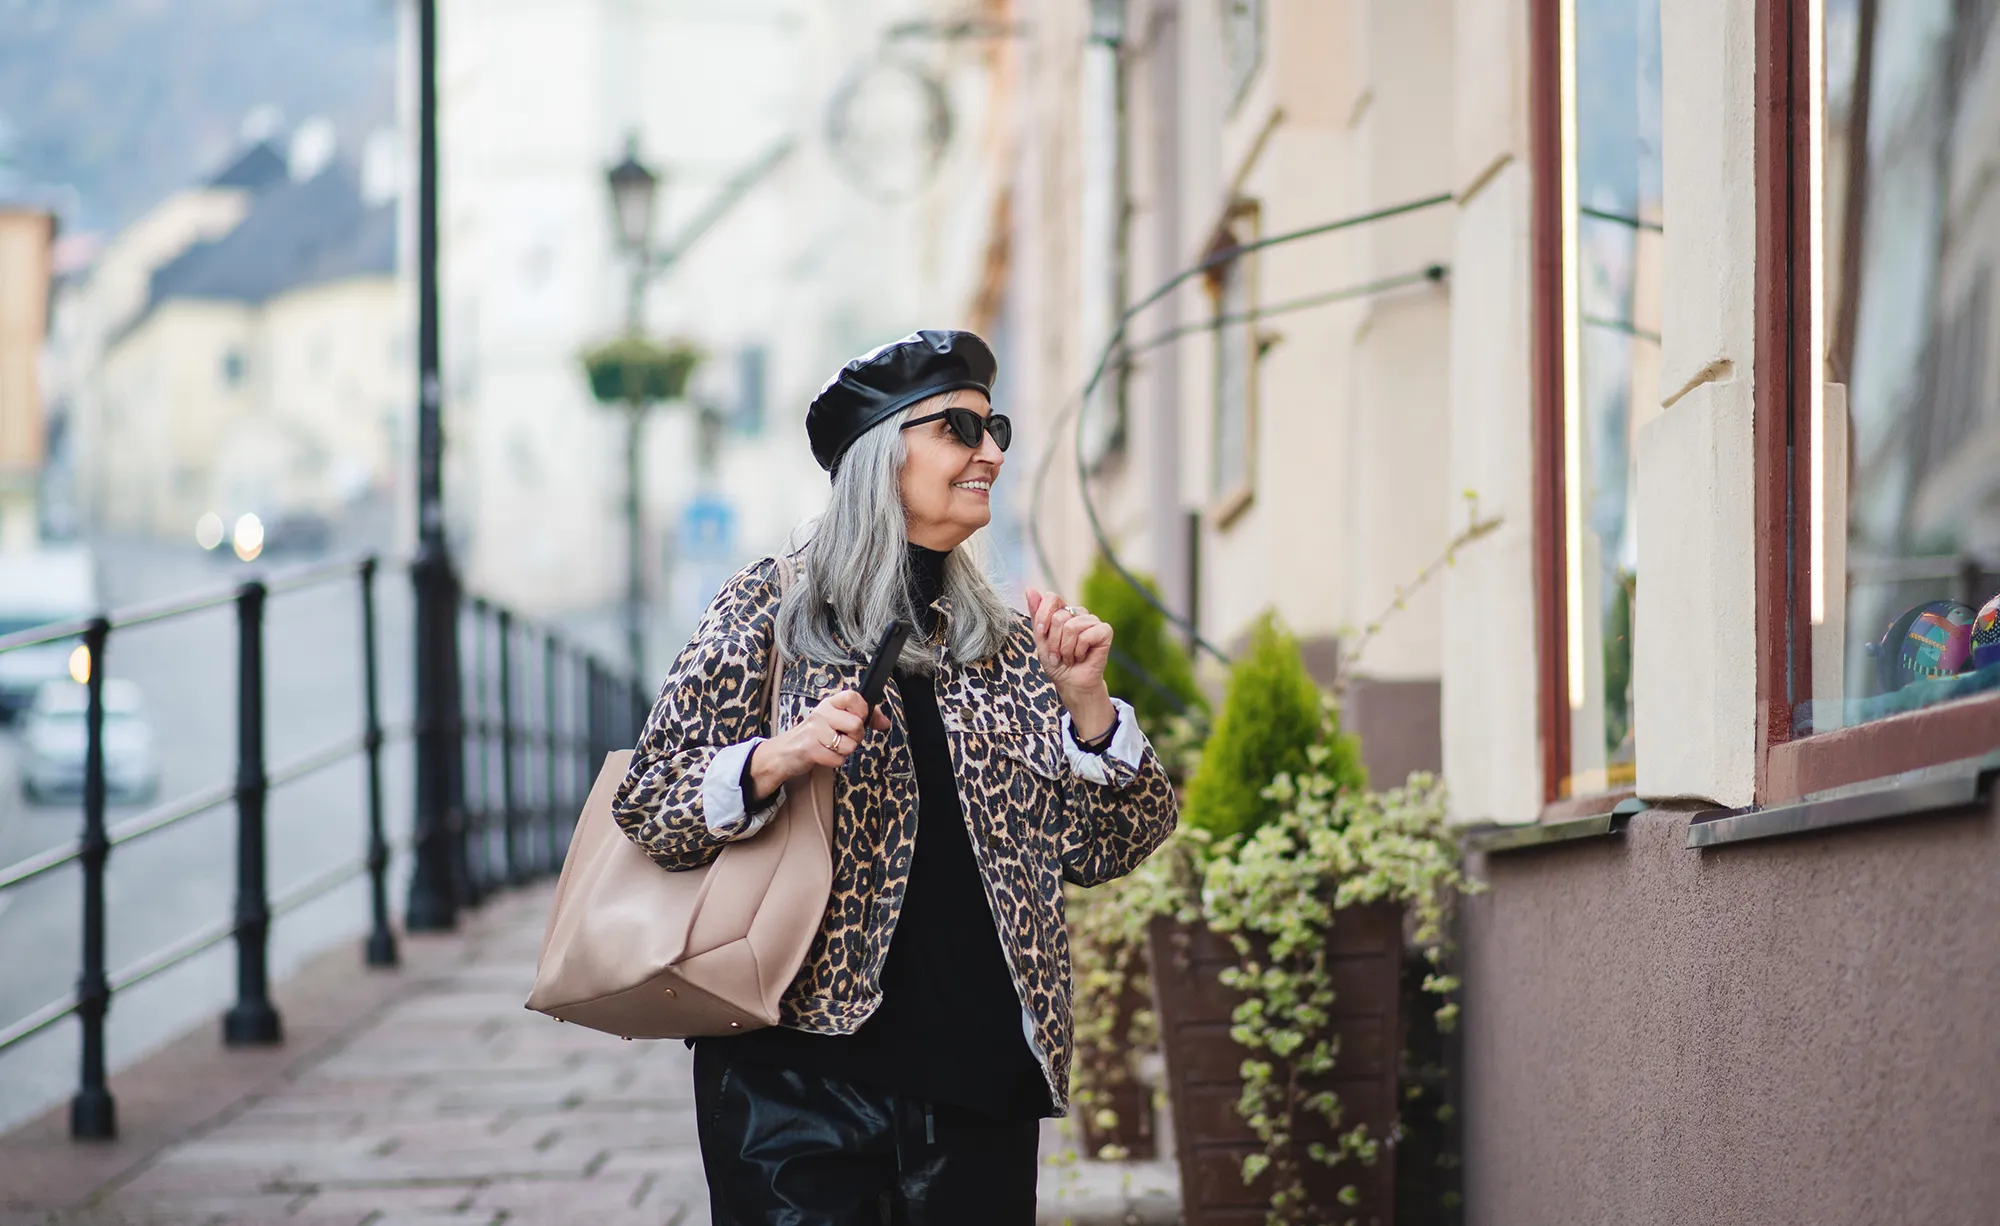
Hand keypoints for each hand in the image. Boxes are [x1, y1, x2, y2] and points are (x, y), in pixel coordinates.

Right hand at [748, 689, 890, 797]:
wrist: (783, 753)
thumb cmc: (813, 736)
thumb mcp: (834, 721)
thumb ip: (860, 718)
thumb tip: (884, 722)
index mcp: (829, 704)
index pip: (853, 696)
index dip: (863, 710)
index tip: (860, 719)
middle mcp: (822, 713)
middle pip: (857, 725)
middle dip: (855, 738)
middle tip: (842, 738)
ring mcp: (814, 730)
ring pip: (849, 745)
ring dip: (844, 752)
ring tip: (831, 747)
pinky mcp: (810, 748)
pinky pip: (838, 759)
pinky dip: (834, 762)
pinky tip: (824, 756)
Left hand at [1024, 588, 1114, 741]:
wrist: (1071, 683)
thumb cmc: (1057, 663)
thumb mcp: (1041, 639)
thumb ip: (1036, 614)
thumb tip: (1029, 588)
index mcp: (1063, 611)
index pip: (1051, 597)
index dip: (1043, 616)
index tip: (1041, 633)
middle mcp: (1078, 613)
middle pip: (1059, 616)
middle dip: (1054, 641)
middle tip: (1059, 655)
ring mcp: (1093, 621)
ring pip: (1072, 627)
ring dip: (1066, 649)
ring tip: (1070, 657)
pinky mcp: (1105, 631)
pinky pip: (1086, 635)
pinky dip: (1080, 650)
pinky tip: (1083, 657)